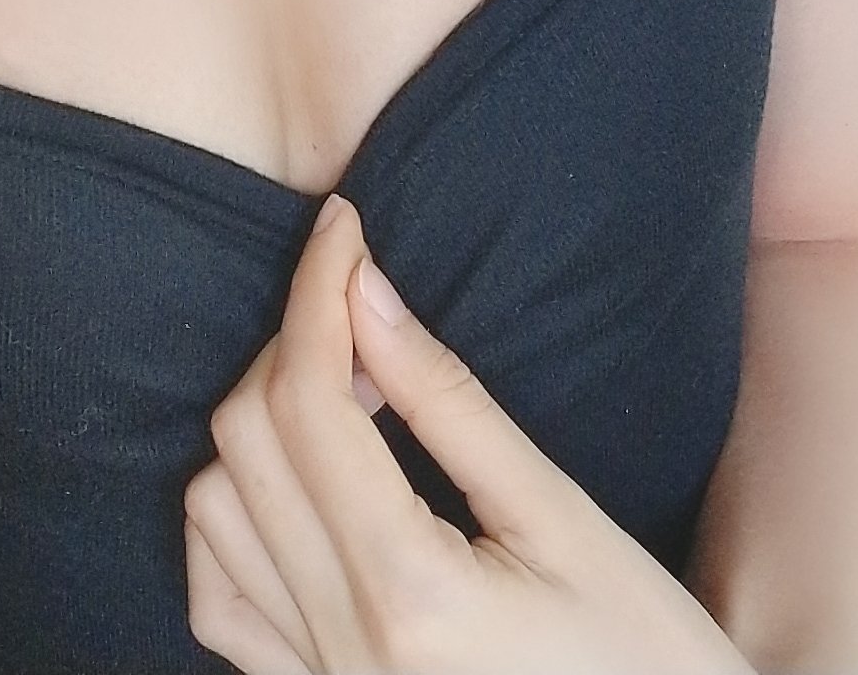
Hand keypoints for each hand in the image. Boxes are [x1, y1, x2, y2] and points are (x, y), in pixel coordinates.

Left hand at [183, 197, 753, 673]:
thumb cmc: (646, 660)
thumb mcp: (567, 521)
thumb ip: (450, 403)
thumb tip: (364, 290)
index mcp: (407, 592)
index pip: (309, 399)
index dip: (315, 289)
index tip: (344, 226)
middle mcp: (338, 643)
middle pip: (245, 442)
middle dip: (291, 346)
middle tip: (361, 313)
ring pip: (211, 511)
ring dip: (258, 427)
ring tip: (344, 400)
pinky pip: (219, 597)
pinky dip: (231, 519)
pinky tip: (294, 490)